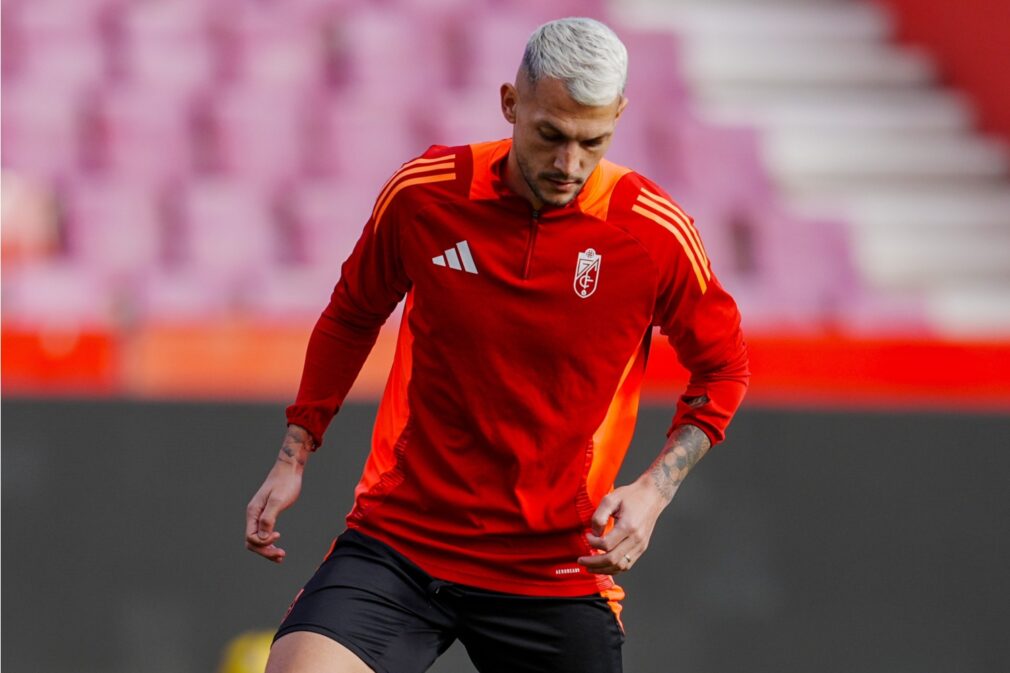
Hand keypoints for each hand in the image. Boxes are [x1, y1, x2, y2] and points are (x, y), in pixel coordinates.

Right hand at [245, 426, 312, 562]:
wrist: (289, 469)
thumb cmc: (285, 483)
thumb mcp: (278, 500)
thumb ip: (269, 518)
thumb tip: (263, 537)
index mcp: (253, 512)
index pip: (251, 537)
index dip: (263, 542)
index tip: (278, 535)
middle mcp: (253, 515)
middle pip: (252, 542)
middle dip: (265, 551)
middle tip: (282, 555)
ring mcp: (259, 516)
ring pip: (257, 540)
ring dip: (267, 550)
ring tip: (281, 556)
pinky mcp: (267, 515)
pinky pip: (264, 533)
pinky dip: (269, 543)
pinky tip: (278, 548)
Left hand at [576, 476, 666, 574]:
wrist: (652, 496)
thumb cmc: (631, 496)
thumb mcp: (611, 499)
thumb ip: (599, 517)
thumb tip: (594, 534)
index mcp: (628, 526)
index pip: (606, 544)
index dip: (593, 543)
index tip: (587, 536)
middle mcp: (636, 539)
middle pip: (612, 560)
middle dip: (593, 563)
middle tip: (581, 560)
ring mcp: (640, 546)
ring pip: (620, 566)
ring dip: (603, 569)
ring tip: (590, 568)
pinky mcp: (641, 548)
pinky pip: (627, 565)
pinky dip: (613, 569)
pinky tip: (603, 566)